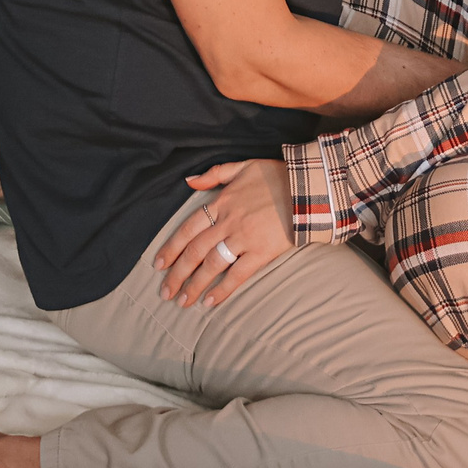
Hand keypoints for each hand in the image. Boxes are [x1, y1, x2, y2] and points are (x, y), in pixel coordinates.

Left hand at [155, 159, 292, 308]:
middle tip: (165, 292)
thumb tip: (188, 180)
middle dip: (177, 273)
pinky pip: (238, 274)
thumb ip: (214, 174)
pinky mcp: (262, 252)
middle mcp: (228, 222)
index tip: (159, 264)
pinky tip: (210, 302)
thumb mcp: (243, 166)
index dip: (171, 247)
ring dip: (194, 284)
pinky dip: (223, 289)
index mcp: (221, 202)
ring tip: (183, 301)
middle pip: (195, 250)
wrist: (309, 187)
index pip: (188, 228)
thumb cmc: (277, 175)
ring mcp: (244, 238)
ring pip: (211, 264)